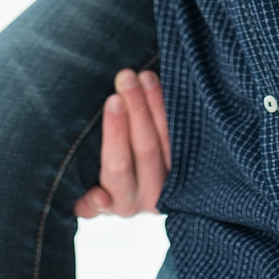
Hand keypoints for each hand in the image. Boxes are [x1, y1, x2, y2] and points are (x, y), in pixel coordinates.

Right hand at [73, 68, 169, 218]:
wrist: (137, 196)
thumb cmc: (100, 189)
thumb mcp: (88, 200)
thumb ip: (86, 202)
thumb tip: (98, 199)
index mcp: (119, 203)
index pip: (118, 166)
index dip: (116, 133)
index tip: (113, 100)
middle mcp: (149, 196)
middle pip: (146, 149)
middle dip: (136, 108)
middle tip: (126, 76)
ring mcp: (174, 184)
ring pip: (168, 140)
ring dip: (156, 103)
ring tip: (144, 75)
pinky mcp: (192, 170)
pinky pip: (184, 137)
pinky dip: (174, 110)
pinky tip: (164, 84)